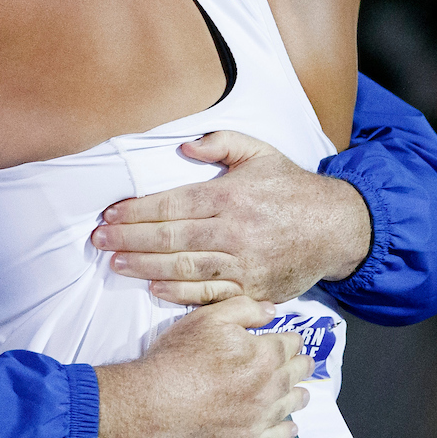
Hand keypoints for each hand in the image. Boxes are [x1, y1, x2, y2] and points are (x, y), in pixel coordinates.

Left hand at [91, 131, 371, 304]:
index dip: (136, 211)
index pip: (171, 204)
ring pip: (184, 268)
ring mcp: (244, 264)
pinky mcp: (254, 289)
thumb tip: (183, 145)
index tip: (109, 215)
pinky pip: (210, 294)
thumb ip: (220, 142)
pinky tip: (154, 289)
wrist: (338, 227)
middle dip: (129, 239)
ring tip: (116, 264)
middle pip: (170, 237)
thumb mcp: (259, 152)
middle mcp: (234, 231)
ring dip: (145, 266)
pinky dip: (180, 295)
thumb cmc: (292, 188)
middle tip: (99, 241)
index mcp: (229, 196)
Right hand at [94, 296, 311, 437]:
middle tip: (307, 364)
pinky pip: (277, 436)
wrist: (156, 405)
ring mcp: (260, 418)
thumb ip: (243, 309)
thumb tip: (271, 310)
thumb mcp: (207, 318)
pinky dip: (287, 429)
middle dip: (302, 366)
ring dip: (299, 396)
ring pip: (289, 405)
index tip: (294, 340)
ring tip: (303, 394)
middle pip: (294, 374)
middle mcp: (268, 388)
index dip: (293, 339)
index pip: (289, 344)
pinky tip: (289, 426)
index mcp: (263, 355)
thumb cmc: (179, 358)